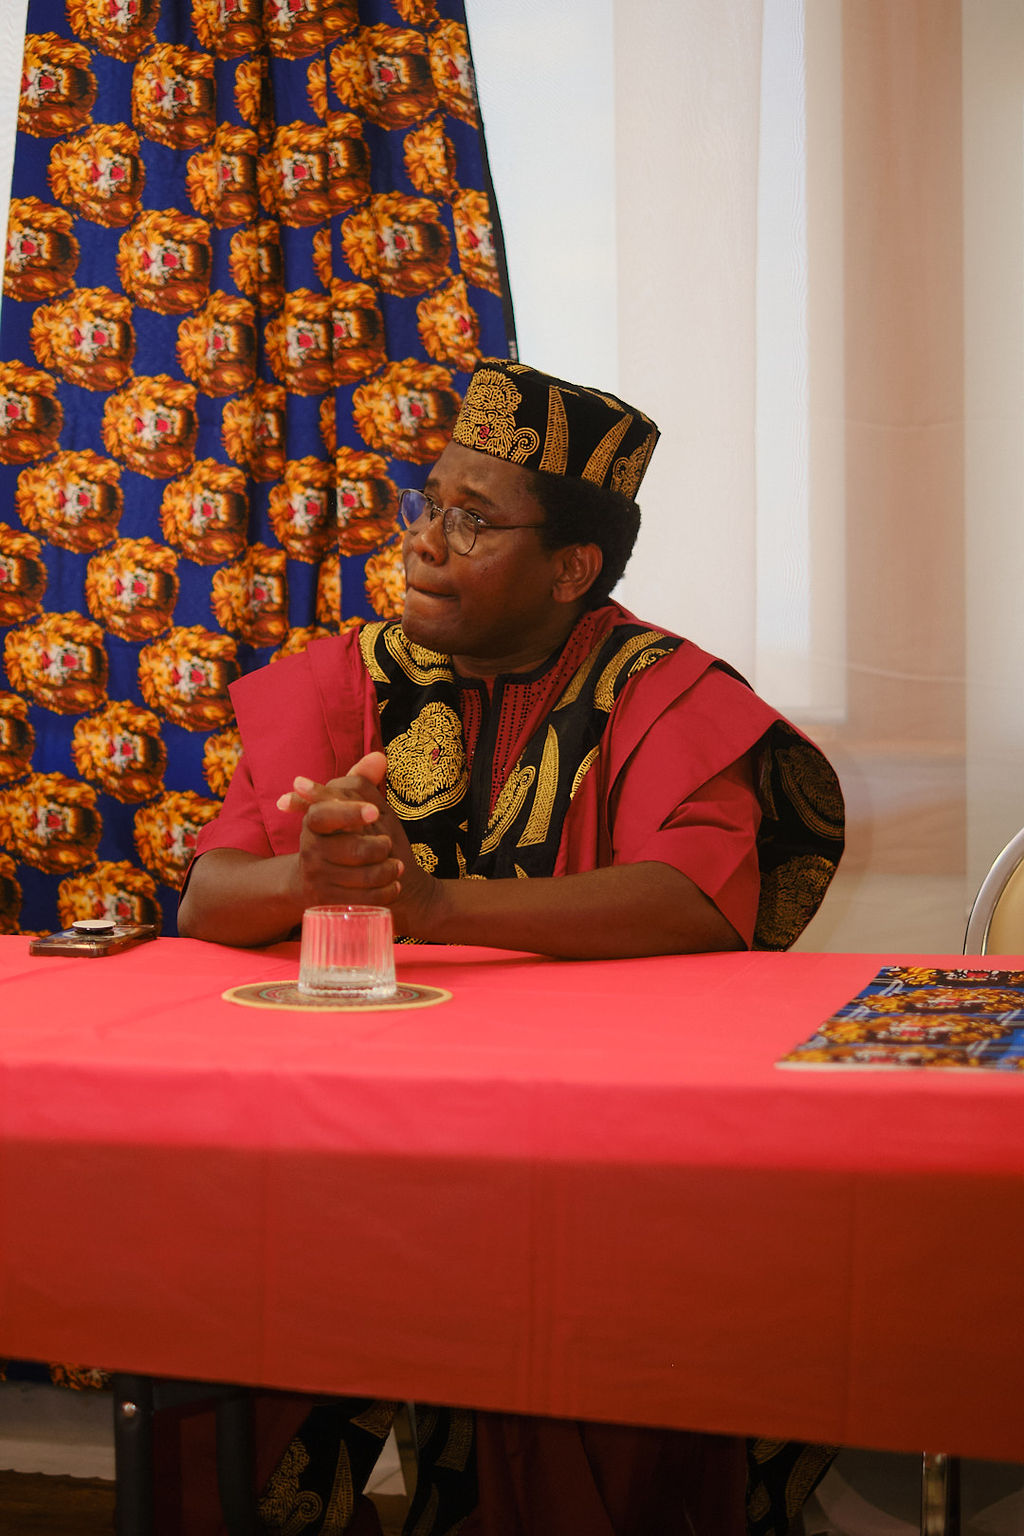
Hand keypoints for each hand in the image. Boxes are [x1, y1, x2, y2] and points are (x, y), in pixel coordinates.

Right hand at [277, 753, 440, 930]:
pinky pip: (366, 900)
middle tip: (388, 845)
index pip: (325, 813)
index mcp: (313, 823)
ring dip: (389, 871)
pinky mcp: (329, 905)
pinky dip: (387, 891)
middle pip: (354, 848)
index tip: (375, 812)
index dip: (351, 812)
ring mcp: (318, 880)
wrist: (326, 884)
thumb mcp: (352, 809)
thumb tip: (379, 758)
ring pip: (365, 876)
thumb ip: (361, 782)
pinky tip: (393, 885)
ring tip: (395, 867)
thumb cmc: (346, 838)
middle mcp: (310, 851)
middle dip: (380, 847)